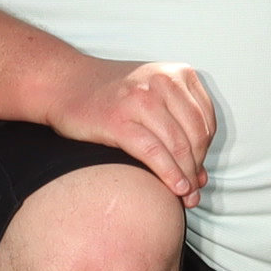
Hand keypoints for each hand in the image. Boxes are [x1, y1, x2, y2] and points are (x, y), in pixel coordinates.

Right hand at [51, 57, 213, 202]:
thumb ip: (178, 127)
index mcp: (177, 74)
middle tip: (195, 191)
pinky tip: (175, 189)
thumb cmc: (109, 93)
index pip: (206, 121)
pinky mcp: (119, 121)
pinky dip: (169, 174)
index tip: (199, 171)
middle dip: (197, 168)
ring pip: (178, 146)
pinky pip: (154, 153)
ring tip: (187, 196)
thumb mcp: (151, 96)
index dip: (205, 151)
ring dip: (186, 177)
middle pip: (195, 135)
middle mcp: (162, 83)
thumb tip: (202, 176)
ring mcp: (141, 100)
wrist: (63, 82)